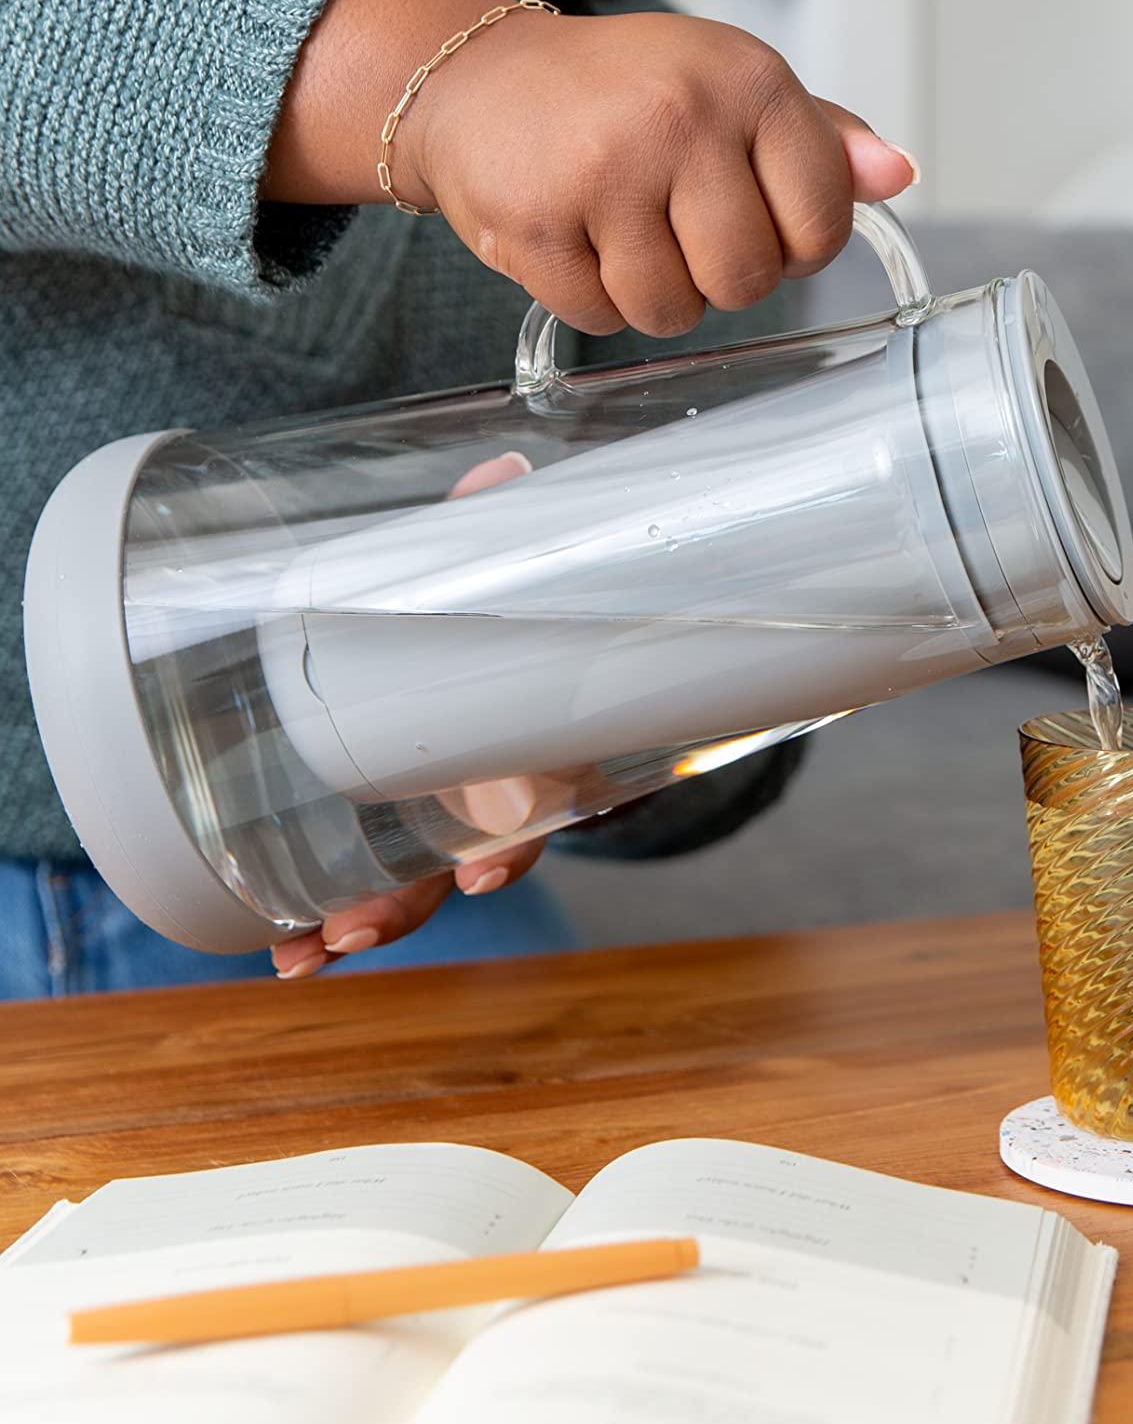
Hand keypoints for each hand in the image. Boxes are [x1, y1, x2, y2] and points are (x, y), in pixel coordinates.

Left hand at [272, 452, 552, 979]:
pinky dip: (339, 906)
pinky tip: (289, 946)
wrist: (538, 617)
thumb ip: (498, 525)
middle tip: (355, 928)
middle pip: (470, 860)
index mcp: (552, 728)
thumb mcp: (516, 560)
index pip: (550, 798)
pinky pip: (385, 866)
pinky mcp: (413, 801)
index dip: (515, 841)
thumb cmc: (536, 600)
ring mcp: (460, 801)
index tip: (483, 865)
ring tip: (304, 953)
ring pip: (421, 877)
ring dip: (367, 919)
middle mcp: (512, 783)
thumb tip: (501, 469)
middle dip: (411, 902)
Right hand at [401, 7, 914, 338]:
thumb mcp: (729, 85)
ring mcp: (604, 171)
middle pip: (747, 279)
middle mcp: (681, 117)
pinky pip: (600, 317)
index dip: (795, 245)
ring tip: (625, 235)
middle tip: (681, 232)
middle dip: (721, 278)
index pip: (823, 221)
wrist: (479, 77)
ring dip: (655, 296)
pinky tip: (577, 241)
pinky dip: (593, 299)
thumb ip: (820, 138)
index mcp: (747, 79)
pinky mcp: (537, 221)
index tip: (758, 220)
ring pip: (672, 311)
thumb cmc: (620, 91)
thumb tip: (898, 174)